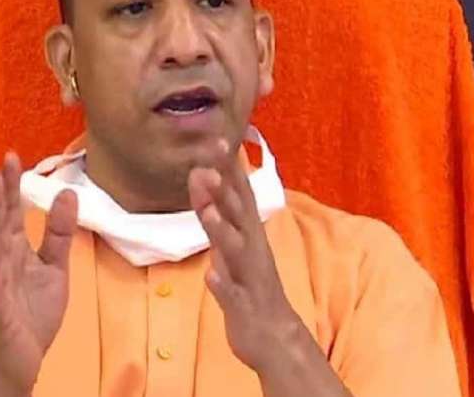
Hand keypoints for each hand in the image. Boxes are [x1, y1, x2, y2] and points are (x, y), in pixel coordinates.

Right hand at [0, 152, 77, 396]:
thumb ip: (58, 232)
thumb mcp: (54, 266)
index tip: (10, 156)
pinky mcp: (1, 317)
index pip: (12, 213)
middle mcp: (2, 264)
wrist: (23, 357)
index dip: (12, 186)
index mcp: (15, 251)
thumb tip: (68, 192)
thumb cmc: (33, 310)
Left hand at [187, 139, 300, 372]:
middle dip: (223, 190)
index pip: (238, 193)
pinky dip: (223, 285)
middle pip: (238, 215)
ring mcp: (249, 277)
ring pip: (236, 252)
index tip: (215, 138)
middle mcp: (252, 248)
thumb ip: (215, 210)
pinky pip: (232, 296)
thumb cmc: (249, 283)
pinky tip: (212, 276)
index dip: (228, 167)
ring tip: (209, 212)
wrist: (272, 335)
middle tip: (207, 164)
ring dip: (223, 231)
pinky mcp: (244, 306)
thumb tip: (200, 173)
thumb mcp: (231, 242)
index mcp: (248, 232)